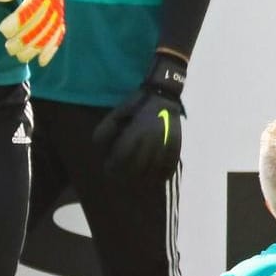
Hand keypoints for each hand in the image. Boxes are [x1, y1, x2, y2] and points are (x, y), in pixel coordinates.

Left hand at [0, 0, 65, 65]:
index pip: (30, 10)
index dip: (17, 22)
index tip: (3, 30)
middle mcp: (54, 5)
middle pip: (39, 27)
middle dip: (23, 40)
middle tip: (8, 47)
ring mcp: (58, 15)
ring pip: (47, 36)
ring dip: (34, 49)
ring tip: (19, 57)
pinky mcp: (60, 21)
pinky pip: (58, 38)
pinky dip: (51, 51)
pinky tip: (41, 62)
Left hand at [94, 53, 186, 181]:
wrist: (163, 94)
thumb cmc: (137, 104)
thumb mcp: (117, 112)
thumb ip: (106, 128)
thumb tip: (99, 146)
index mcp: (136, 130)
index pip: (122, 156)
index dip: (113, 166)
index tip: (108, 168)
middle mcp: (152, 140)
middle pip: (137, 167)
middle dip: (125, 175)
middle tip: (119, 177)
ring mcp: (166, 144)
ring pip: (153, 171)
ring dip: (142, 179)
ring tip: (135, 180)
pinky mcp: (176, 146)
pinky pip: (169, 168)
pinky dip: (160, 177)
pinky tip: (153, 178)